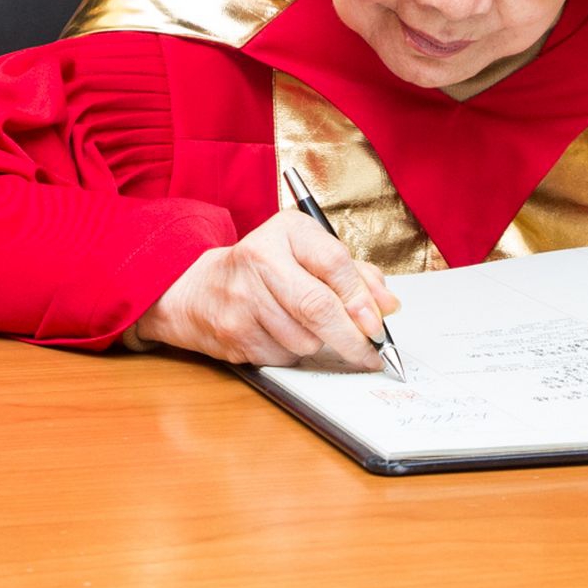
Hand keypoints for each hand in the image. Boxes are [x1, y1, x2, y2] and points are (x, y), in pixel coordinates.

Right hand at [138, 211, 399, 368]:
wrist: (200, 290)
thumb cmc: (265, 270)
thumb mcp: (307, 254)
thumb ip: (352, 275)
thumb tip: (387, 305)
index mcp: (286, 230)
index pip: (334, 263)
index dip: (362, 298)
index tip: (378, 323)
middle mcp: (260, 258)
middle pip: (317, 307)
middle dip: (351, 336)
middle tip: (370, 353)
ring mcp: (242, 298)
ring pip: (303, 338)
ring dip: (318, 344)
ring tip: (306, 327)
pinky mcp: (233, 333)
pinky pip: (282, 357)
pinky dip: (293, 354)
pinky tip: (281, 335)